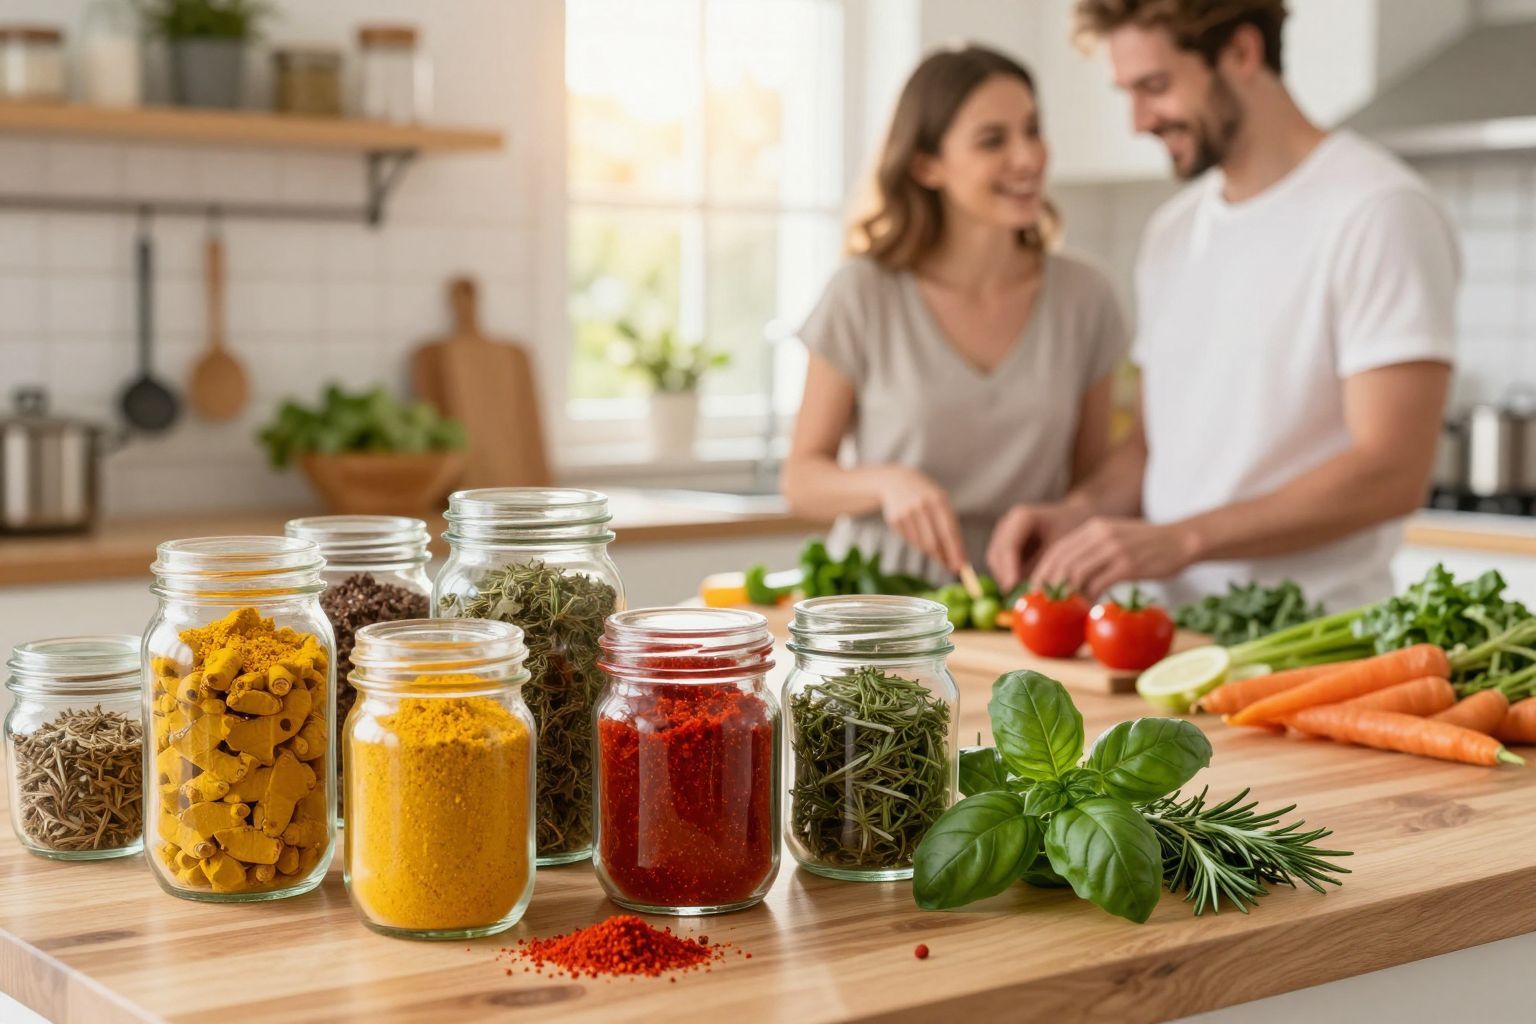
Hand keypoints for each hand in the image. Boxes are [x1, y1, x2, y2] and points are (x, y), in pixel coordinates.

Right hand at [879, 465, 966, 572]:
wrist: (896, 481)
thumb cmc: (926, 496)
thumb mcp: (940, 502)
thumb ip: (950, 527)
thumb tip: (959, 556)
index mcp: (938, 499)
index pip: (949, 531)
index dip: (955, 550)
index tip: (961, 566)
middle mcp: (921, 505)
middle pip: (933, 542)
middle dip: (944, 558)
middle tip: (951, 567)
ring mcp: (906, 512)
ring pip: (921, 544)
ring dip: (931, 551)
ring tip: (935, 546)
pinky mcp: (894, 519)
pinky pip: (910, 540)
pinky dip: (917, 542)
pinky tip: (917, 531)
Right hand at [986, 500, 1090, 592]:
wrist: (1075, 518)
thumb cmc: (1073, 530)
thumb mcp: (1063, 546)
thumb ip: (1047, 566)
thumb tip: (1034, 589)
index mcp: (1022, 517)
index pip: (1008, 547)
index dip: (1008, 569)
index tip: (1013, 588)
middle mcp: (1008, 524)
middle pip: (996, 555)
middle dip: (1005, 578)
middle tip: (1016, 598)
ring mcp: (1004, 535)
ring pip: (996, 563)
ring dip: (1006, 580)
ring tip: (1021, 596)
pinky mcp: (1005, 547)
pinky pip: (1001, 566)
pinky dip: (1010, 578)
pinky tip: (1023, 591)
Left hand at [1031, 517, 1200, 600]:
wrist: (1182, 539)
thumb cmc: (1148, 544)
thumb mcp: (1116, 537)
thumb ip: (1094, 550)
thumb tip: (1071, 575)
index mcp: (1094, 527)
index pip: (1058, 550)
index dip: (1044, 572)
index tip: (1037, 590)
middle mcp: (1100, 535)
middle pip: (1063, 562)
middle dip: (1050, 586)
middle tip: (1047, 605)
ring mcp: (1114, 549)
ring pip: (1078, 574)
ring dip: (1069, 594)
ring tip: (1066, 609)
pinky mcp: (1128, 564)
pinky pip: (1099, 584)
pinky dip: (1089, 598)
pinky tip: (1089, 607)